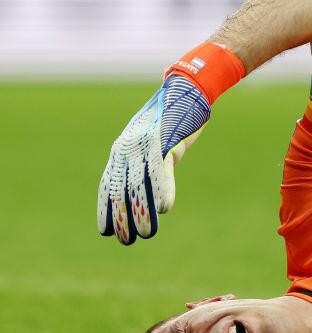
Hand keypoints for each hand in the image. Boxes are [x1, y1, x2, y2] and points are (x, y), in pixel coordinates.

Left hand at [97, 75, 209, 244]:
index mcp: (121, 149)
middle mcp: (128, 148)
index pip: (108, 184)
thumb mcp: (151, 141)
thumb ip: (144, 161)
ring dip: (144, 212)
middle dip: (122, 217)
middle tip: (125, 240)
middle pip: (122, 190)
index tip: (105, 230)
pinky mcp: (167, 143)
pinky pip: (163, 171)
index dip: (106, 208)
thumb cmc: (170, 118)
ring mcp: (147, 145)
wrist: (186, 91)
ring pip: (141, 185)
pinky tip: (165, 209)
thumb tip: (143, 184)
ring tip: (146, 233)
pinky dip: (165, 191)